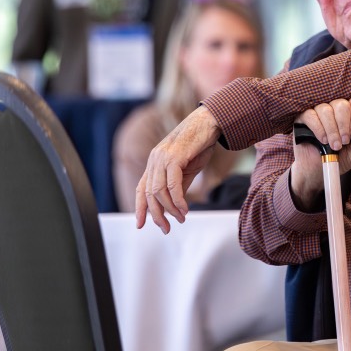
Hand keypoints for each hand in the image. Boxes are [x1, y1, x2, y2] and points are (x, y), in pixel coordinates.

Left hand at [136, 106, 219, 232]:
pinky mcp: (174, 157)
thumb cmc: (200, 143)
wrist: (210, 121)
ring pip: (159, 192)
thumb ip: (179, 185)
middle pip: (149, 194)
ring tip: (181, 219)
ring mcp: (162, 157)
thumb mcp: (188, 168)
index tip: (140, 225)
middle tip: (167, 229)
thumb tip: (174, 204)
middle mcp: (154, 160)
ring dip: (170, 209)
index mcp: (155, 162)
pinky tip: (185, 209)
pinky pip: (172, 185)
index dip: (140, 208)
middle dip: (157, 215)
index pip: (142, 188)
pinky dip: (178, 200)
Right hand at [290, 96, 350, 210]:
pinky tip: (322, 140)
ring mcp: (319, 112)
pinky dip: (318, 128)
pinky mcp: (304, 117)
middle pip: (342, 104)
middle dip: (344, 125)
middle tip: (344, 142)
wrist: (318, 171)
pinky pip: (311, 115)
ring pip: (326, 110)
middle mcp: (336, 109)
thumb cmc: (339, 159)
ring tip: (334, 145)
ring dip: (331, 130)